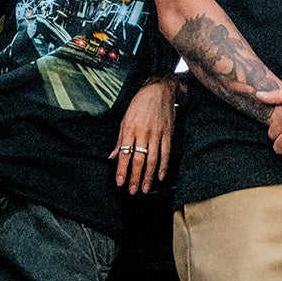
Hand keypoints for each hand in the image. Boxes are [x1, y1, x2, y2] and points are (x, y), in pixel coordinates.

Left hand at [113, 75, 180, 193]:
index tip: (120, 182)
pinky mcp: (168, 134)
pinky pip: (166, 153)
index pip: (124, 154)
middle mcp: (143, 133)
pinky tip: (161, 176)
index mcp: (130, 129)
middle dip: (134, 177)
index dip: (122, 170)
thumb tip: (113, 157)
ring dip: (148, 176)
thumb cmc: (140, 104)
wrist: (160, 90)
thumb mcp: (125, 119)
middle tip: (132, 191)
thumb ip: (120, 140)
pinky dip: (164, 166)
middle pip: (138, 160)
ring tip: (144, 188)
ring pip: (152, 159)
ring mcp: (157, 134)